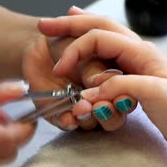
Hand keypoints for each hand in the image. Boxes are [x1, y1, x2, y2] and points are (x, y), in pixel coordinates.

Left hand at [21, 7, 135, 130]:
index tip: (120, 96)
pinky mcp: (63, 115)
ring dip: (89, 117)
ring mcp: (83, 109)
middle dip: (110, 114)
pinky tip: (69, 117)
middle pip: (115, 118)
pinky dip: (70, 122)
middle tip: (101, 105)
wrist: (40, 45)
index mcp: (116, 83)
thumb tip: (104, 83)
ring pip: (94, 124)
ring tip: (82, 107)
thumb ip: (98, 69)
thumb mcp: (88, 49)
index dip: (125, 100)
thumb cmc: (70, 42)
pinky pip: (69, 124)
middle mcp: (102, 99)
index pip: (126, 98)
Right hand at [48, 14, 166, 166]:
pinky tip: (86, 71)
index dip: (75, 50)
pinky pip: (109, 76)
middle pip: (101, 32)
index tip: (59, 70)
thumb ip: (121, 86)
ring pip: (103, 52)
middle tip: (48, 25)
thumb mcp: (155, 94)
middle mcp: (138, 59)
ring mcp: (138, 74)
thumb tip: (91, 92)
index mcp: (143, 53)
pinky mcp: (138, 92)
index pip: (100, 38)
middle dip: (73, 26)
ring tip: (63, 35)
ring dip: (81, 46)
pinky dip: (92, 70)